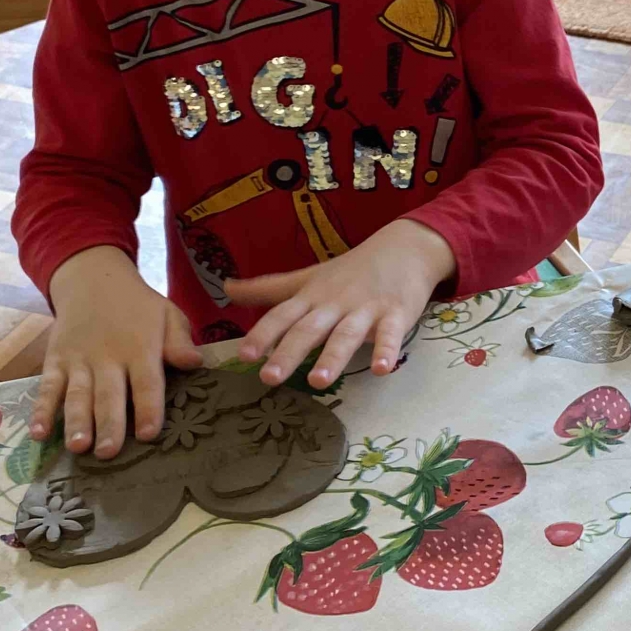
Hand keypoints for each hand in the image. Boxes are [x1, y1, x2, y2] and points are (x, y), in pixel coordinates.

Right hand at [36, 246, 202, 458]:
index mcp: (140, 348)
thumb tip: (196, 363)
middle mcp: (107, 357)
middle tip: (108, 453)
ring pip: (77, 394)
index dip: (147, 408)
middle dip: (108, 424)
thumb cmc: (139, 307)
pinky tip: (38, 434)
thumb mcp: (167, 315)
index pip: (146, 382)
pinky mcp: (55, 360)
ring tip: (78, 447)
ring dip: (76, 422)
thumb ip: (180, 340)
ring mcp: (78, 360)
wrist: (93, 280)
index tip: (148, 434)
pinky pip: (46, 387)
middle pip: (108, 394)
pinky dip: (41, 410)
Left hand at [225, 218, 456, 388]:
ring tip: (318, 381)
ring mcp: (367, 309)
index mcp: (313, 296)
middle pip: (309, 329)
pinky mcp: (396, 314)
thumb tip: (225, 289)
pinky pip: (391, 334)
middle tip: (270, 378)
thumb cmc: (351, 270)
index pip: (283, 315)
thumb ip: (268, 289)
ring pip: (346, 334)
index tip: (244, 355)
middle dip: (289, 352)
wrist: (405, 248)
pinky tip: (382, 370)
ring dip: (333, 357)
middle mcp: (335, 303)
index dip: (263, 334)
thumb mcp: (308, 278)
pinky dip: (386, 350)